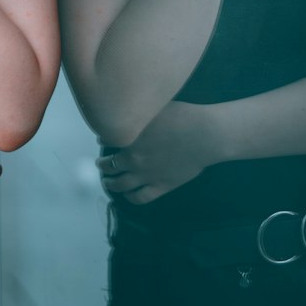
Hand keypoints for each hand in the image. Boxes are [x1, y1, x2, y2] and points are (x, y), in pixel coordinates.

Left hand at [97, 102, 220, 203]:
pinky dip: (130, 197)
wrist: (205, 135)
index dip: (103, 139)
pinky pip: (140, 197)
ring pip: (120, 185)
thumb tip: (125, 115)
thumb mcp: (155, 108)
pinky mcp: (161, 186)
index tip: (103, 139)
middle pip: (109, 166)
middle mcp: (133, 159)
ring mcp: (146, 175)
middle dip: (103, 165)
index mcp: (129, 138)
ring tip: (108, 181)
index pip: (106, 141)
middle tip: (101, 163)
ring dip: (110, 184)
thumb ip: (138, 114)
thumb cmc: (183, 116)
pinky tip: (127, 194)